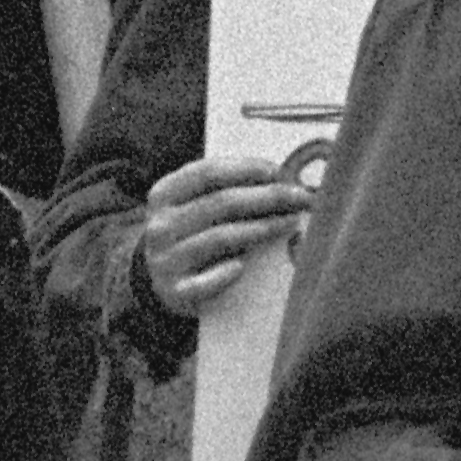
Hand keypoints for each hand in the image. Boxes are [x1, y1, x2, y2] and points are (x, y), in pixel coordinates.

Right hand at [136, 150, 317, 321]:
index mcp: (163, 195)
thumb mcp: (198, 206)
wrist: (163, 283)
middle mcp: (159, 225)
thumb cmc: (196, 234)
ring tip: (291, 222)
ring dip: (262, 228)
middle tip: (301, 197)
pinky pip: (207, 281)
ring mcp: (164, 259)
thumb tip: (283, 178)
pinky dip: (227, 273)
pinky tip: (243, 266)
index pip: (207, 173)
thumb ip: (229, 190)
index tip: (279, 172)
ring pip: (221, 237)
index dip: (246, 169)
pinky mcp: (175, 291)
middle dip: (268, 197)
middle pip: (221, 203)